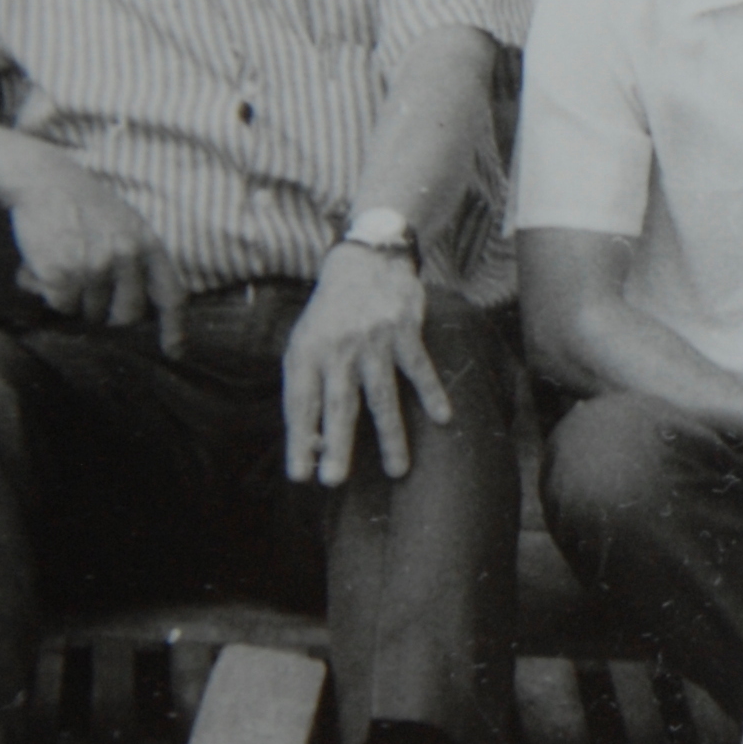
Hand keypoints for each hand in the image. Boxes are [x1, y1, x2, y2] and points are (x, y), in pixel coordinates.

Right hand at [9, 156, 186, 353]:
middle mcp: (126, 256)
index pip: (171, 295)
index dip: (175, 329)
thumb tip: (145, 309)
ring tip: (65, 263)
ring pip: (90, 312)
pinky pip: (62, 306)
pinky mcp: (62, 274)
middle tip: (89, 289)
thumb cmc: (85, 206)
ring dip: (76, 299)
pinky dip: (51, 294)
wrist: (43, 179)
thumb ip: (141, 260)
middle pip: (127, 316)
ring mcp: (94, 266)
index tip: (175, 353)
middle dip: (109, 314)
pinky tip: (45, 266)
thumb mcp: (127, 224)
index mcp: (148, 244)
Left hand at [282, 243, 452, 485]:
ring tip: (397, 469)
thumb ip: (307, 388)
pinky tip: (443, 418)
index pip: (300, 403)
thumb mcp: (305, 345)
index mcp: (307, 353)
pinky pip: (419, 367)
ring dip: (390, 435)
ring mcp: (373, 339)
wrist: (363, 263)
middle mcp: (338, 347)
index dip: (299, 440)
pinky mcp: (404, 329)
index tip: (301, 476)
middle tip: (335, 480)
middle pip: (339, 404)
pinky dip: (431, 393)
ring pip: (382, 394)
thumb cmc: (330, 318)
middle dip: (337, 444)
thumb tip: (312, 445)